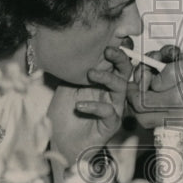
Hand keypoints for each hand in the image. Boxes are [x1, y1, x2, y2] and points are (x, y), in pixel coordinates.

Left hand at [49, 46, 131, 166]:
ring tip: (90, 74)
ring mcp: (112, 109)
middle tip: (107, 51)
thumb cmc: (64, 115)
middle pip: (125, 72)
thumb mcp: (66, 87)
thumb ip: (74, 71)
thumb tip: (75, 51)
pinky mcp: (110, 125)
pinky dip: (95, 106)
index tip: (105, 41)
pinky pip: (109, 112)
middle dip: (120, 59)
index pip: (114, 63)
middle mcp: (110, 94)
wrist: (57, 142)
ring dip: (107, 78)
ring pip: (120, 88)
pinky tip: (79, 106)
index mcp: (102, 83)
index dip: (115, 51)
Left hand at [127, 47, 182, 148]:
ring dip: (154, 109)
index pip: (140, 97)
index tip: (146, 73)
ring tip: (166, 94)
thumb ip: (175, 67)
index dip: (139, 82)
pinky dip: (172, 118)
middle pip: (142, 116)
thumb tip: (157, 77)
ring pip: (155, 126)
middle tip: (147, 86)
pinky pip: (174, 131)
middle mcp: (180, 121)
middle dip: (140, 99)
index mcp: (178, 100)